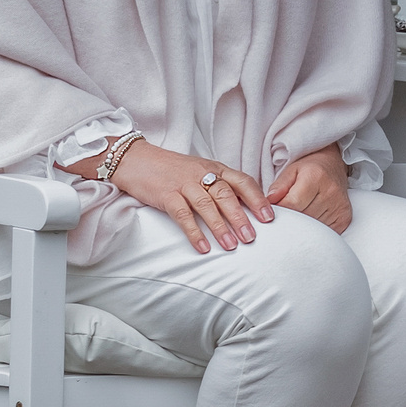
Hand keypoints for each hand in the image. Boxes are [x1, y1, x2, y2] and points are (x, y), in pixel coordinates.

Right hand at [100, 140, 270, 253]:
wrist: (136, 159)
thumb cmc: (172, 169)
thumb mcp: (201, 170)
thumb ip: (221, 185)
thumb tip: (246, 208)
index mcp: (215, 168)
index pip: (242, 181)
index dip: (257, 199)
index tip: (269, 218)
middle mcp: (202, 174)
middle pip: (226, 195)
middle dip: (241, 217)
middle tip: (251, 237)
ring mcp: (184, 183)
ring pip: (207, 205)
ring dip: (220, 226)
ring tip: (231, 246)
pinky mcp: (166, 194)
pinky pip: (182, 214)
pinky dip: (194, 232)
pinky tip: (203, 247)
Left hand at [266, 144, 353, 233]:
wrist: (333, 167)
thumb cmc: (309, 169)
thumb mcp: (291, 171)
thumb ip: (279, 186)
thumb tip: (269, 202)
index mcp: (316, 177)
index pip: (293, 204)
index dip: (280, 211)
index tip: (272, 212)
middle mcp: (331, 192)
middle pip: (303, 218)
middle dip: (290, 220)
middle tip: (284, 217)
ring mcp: (340, 207)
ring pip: (313, 229)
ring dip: (302, 228)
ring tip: (297, 219)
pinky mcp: (344, 219)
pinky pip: (324, 233)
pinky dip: (314, 232)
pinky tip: (309, 223)